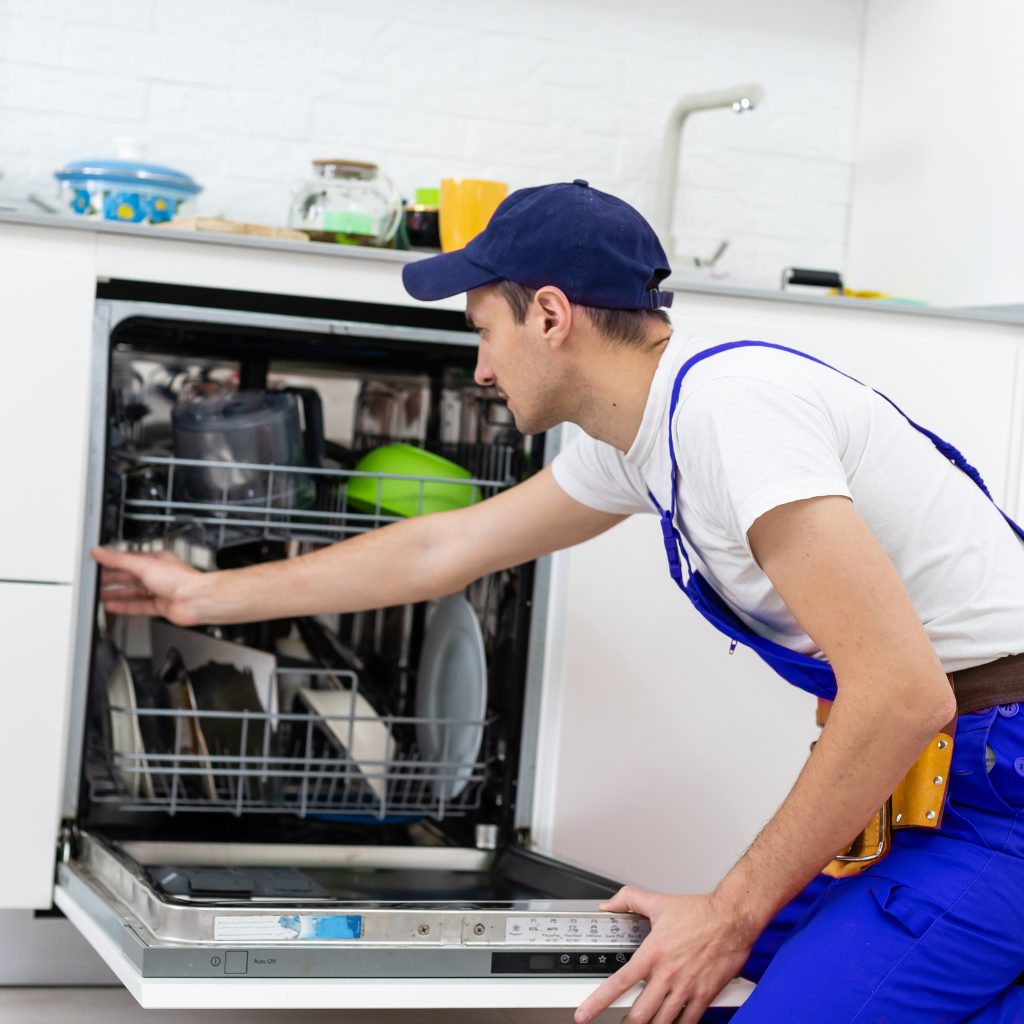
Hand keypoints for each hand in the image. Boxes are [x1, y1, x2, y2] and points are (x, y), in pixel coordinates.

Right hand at [92, 546, 206, 625]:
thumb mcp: (144, 565)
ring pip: (133, 592)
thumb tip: (101, 552)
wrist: (196, 600)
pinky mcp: (161, 606)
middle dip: (112, 579)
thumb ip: (120, 560)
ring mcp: (160, 591)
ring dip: (116, 593)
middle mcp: (159, 575)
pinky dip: (125, 606)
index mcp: (157, 560)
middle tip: (95, 581)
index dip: (113, 562)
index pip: (130, 559)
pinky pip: (139, 606)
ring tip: (99, 595)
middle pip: (130, 577)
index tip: (98, 564)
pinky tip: (113, 606)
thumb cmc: (180, 579)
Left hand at [575, 887, 754, 1023]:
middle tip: (620, 1021)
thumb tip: (607, 905)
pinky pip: (687, 1021)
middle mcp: (667, 974)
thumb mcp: (658, 902)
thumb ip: (628, 900)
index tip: (584, 1014)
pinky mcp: (705, 995)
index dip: (598, 1002)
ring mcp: (686, 988)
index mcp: (652, 953)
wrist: (731, 918)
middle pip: (639, 1013)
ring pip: (661, 1022)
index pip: (619, 982)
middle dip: (626, 1022)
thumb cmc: (699, 912)